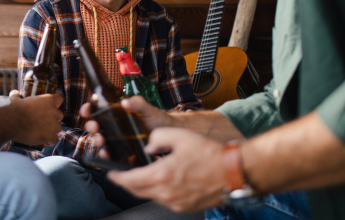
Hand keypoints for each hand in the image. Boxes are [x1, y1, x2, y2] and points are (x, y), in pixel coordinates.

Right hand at [10, 92, 63, 145]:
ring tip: (43, 131)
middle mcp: (54, 112)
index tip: (52, 106)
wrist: (13, 122)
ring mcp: (53, 125)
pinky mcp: (50, 136)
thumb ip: (17, 96)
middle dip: (53, 118)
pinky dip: (51, 140)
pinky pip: (55, 139)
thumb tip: (14, 92)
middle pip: (60, 115)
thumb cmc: (15, 110)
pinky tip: (45, 140)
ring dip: (53, 129)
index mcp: (48, 100)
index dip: (56, 103)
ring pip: (58, 128)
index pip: (59, 99)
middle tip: (44, 120)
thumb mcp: (16, 100)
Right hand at [79, 96, 175, 155]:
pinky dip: (105, 156)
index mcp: (116, 113)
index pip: (97, 109)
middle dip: (91, 126)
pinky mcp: (123, 152)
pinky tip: (106, 155)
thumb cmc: (157, 119)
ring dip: (97, 141)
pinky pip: (110, 155)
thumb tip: (125, 102)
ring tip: (101, 141)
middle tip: (95, 127)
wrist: (170, 134)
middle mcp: (114, 126)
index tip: (87, 109)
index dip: (89, 109)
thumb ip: (138, 103)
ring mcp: (117, 140)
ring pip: (101, 141)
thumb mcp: (148, 109)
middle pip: (96, 126)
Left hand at [106, 127, 225, 211]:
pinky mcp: (185, 207)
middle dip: (126, 183)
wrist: (234, 172)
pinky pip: (164, 200)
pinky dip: (157, 191)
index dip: (117, 177)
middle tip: (121, 175)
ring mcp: (176, 203)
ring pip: (150, 196)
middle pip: (137, 191)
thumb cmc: (209, 154)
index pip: (129, 180)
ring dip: (142, 187)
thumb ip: (157, 137)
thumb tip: (148, 147)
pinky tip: (161, 181)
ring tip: (140, 176)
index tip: (110, 173)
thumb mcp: (179, 135)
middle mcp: (166, 193)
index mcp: (162, 175)